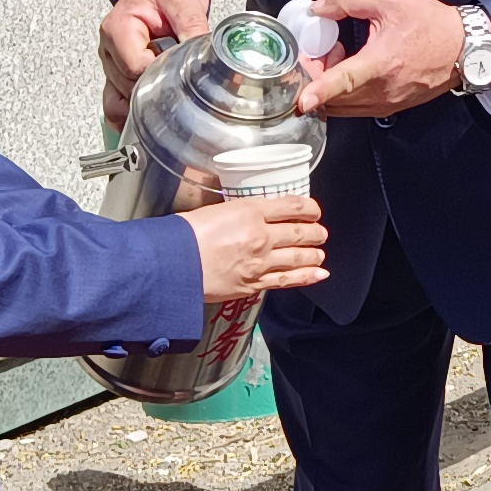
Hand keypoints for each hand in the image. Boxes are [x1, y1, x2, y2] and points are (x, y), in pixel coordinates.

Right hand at [100, 0, 210, 125]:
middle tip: (179, 78)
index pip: (133, 66)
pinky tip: (148, 114)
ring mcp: (112, 63)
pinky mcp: (118, 74)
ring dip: (145, 99)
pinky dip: (130, 112)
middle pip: (127, 85)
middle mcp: (109, 47)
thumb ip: (192, 26)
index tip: (180, 72)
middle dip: (154, 87)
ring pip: (121, 98)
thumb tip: (208, 52)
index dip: (159, 74)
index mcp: (119, 27)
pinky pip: (115, 103)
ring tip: (167, 85)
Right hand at [182, 195, 327, 299]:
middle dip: (315, 232)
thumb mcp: (215, 210)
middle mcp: (261, 236)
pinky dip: (307, 277)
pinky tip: (318, 274)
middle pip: (301, 233)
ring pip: (299, 257)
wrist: (171, 265)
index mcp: (250, 211)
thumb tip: (250, 215)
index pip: (292, 206)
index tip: (314, 211)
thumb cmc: (183, 236)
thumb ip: (238, 213)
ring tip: (320, 253)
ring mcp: (260, 262)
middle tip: (320, 232)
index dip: (309, 209)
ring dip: (314, 254)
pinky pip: (288, 280)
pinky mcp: (253, 284)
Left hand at [297, 0, 468, 118]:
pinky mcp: (389, 108)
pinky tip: (353, 67)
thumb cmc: (432, 25)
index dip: (319, 89)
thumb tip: (320, 9)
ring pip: (341, 106)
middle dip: (314, 76)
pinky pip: (354, 107)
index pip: (344, 80)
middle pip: (333, 96)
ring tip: (337, 55)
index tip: (302, 100)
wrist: (464, 48)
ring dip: (328, 85)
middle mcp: (383, 90)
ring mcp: (386, 103)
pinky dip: (343, 92)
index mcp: (382, 63)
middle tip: (316, 50)